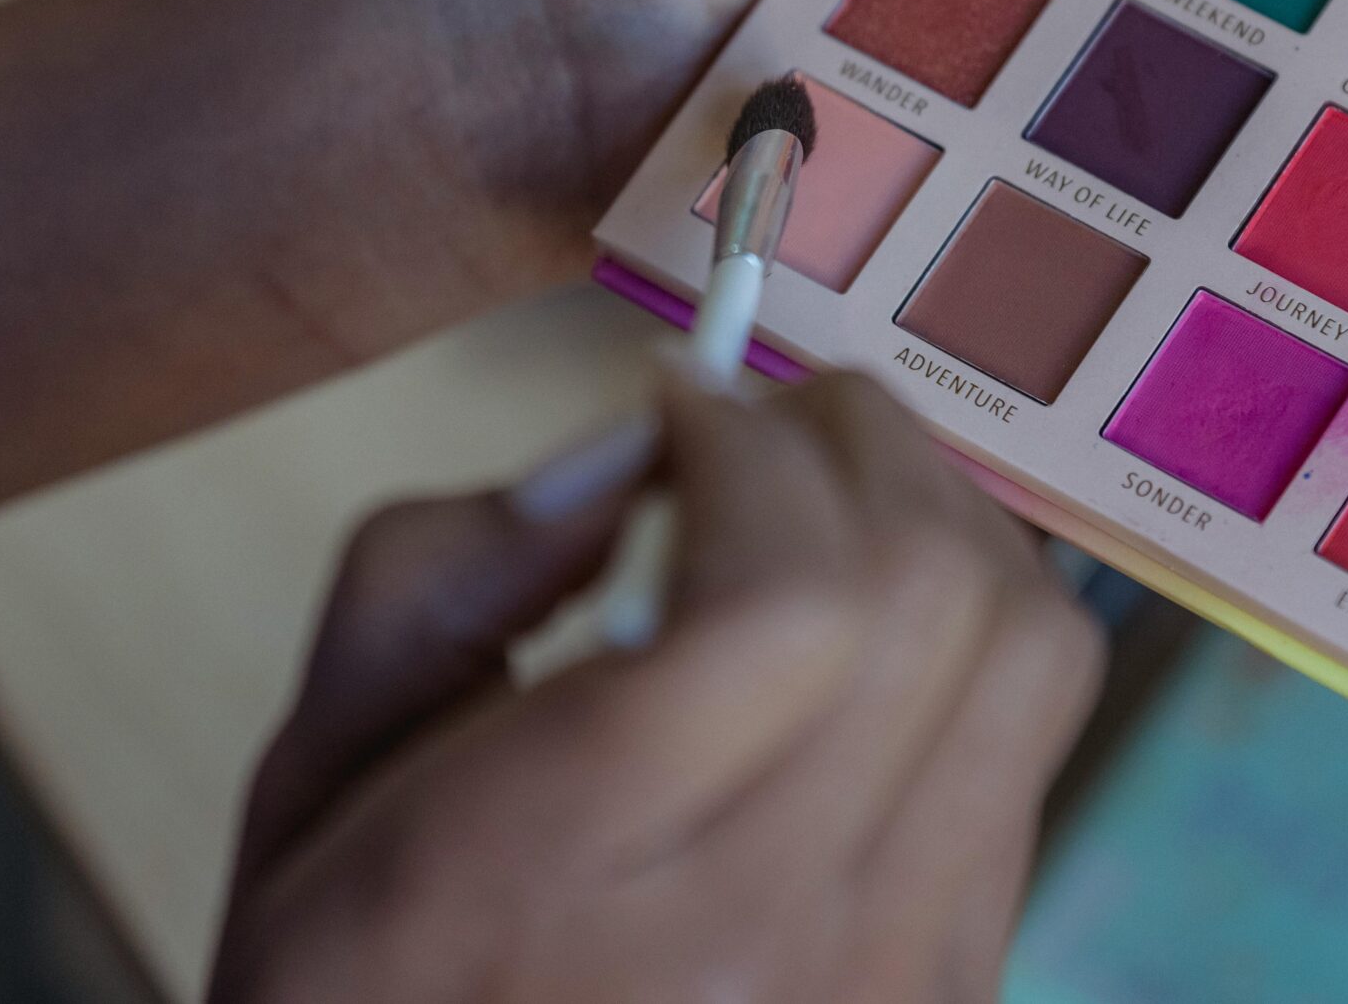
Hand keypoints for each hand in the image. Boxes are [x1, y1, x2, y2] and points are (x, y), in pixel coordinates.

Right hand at [209, 374, 1105, 1003]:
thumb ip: (447, 567)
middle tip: (759, 430)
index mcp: (564, 866)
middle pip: (936, 599)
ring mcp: (890, 974)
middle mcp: (764, 930)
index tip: (677, 403)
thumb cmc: (354, 990)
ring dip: (942, 525)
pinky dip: (967, 641)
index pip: (787, 592)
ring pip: (1030, 660)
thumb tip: (626, 445)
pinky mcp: (955, 988)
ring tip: (827, 513)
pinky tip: (861, 643)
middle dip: (857, 442)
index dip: (749, 441)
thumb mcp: (317, 770)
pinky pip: (1030, 750)